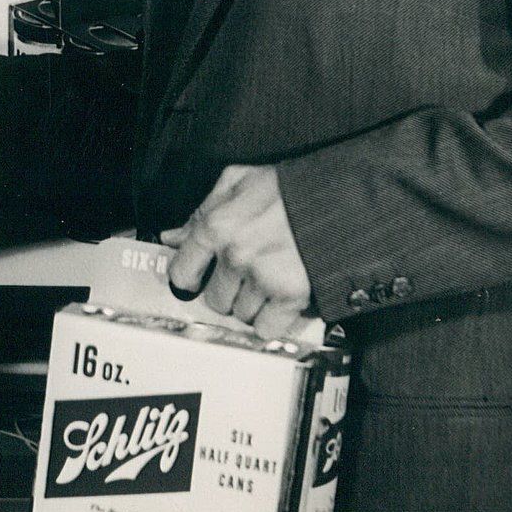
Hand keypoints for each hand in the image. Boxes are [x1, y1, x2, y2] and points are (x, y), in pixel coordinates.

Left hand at [161, 164, 313, 340]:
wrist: (339, 198)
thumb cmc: (288, 187)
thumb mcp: (237, 182)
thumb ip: (201, 211)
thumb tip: (171, 238)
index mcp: (216, 227)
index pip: (181, 273)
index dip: (189, 279)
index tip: (197, 280)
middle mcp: (235, 256)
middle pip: (214, 300)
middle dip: (227, 292)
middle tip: (244, 278)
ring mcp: (262, 278)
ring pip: (240, 315)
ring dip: (251, 305)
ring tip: (267, 284)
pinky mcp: (290, 295)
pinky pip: (266, 329)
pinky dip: (271, 323)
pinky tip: (278, 305)